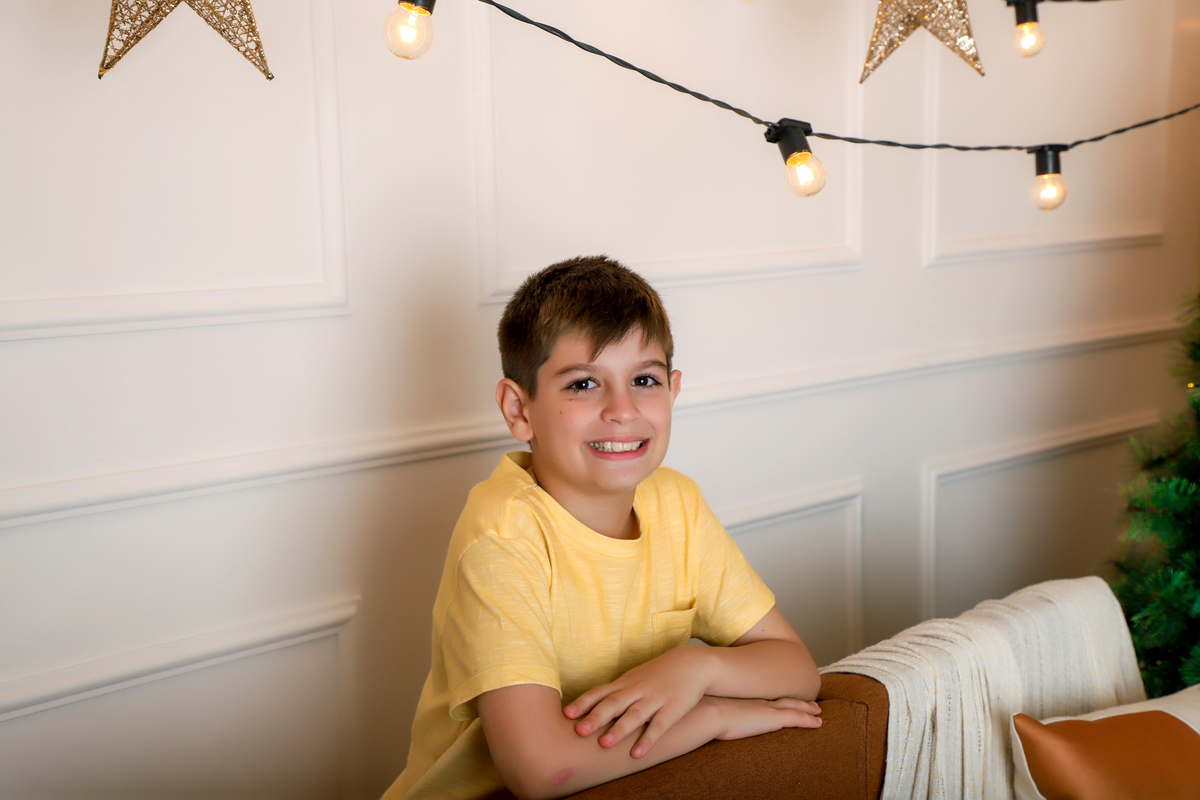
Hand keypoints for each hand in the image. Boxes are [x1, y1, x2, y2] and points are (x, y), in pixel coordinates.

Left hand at [563, 646, 710, 757]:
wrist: (692, 664)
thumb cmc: (657, 674)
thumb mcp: (634, 678)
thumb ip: (614, 692)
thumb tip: (589, 707)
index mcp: (625, 684)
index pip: (600, 693)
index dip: (583, 703)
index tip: (566, 714)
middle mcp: (636, 690)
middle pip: (613, 704)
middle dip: (596, 717)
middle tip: (579, 730)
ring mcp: (654, 699)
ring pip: (634, 715)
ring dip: (619, 729)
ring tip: (604, 743)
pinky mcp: (672, 709)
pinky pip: (659, 726)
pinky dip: (648, 740)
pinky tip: (637, 753)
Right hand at [709, 696, 822, 740]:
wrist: (709, 710)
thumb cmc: (705, 712)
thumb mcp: (711, 710)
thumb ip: (713, 711)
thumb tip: (704, 714)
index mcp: (747, 700)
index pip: (767, 698)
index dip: (779, 698)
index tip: (786, 698)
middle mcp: (760, 701)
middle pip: (784, 700)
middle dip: (798, 701)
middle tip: (811, 702)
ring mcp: (767, 709)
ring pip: (794, 708)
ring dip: (807, 709)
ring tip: (818, 711)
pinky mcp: (773, 718)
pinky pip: (797, 719)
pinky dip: (809, 721)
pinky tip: (819, 723)